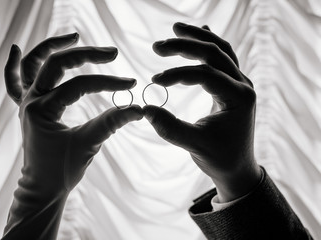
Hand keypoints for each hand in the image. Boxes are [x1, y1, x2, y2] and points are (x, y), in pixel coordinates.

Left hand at [4, 33, 142, 196]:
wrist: (42, 187)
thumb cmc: (62, 170)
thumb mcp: (89, 144)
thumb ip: (112, 122)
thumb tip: (139, 109)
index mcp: (43, 109)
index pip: (79, 85)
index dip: (107, 82)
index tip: (130, 83)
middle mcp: (31, 100)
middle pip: (56, 63)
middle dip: (85, 54)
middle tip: (111, 52)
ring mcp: (25, 102)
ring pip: (32, 64)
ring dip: (50, 47)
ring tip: (73, 35)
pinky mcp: (27, 107)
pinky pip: (14, 81)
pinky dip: (14, 64)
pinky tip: (17, 48)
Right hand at [144, 23, 261, 201]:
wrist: (237, 167)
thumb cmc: (219, 158)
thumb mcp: (194, 145)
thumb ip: (170, 128)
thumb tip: (144, 109)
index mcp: (238, 98)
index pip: (205, 75)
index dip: (177, 74)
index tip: (154, 80)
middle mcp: (243, 85)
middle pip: (214, 53)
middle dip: (185, 46)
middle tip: (157, 47)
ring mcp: (239, 83)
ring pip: (220, 50)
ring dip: (198, 38)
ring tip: (176, 29)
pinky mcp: (232, 86)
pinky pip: (223, 58)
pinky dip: (209, 44)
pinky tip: (201, 31)